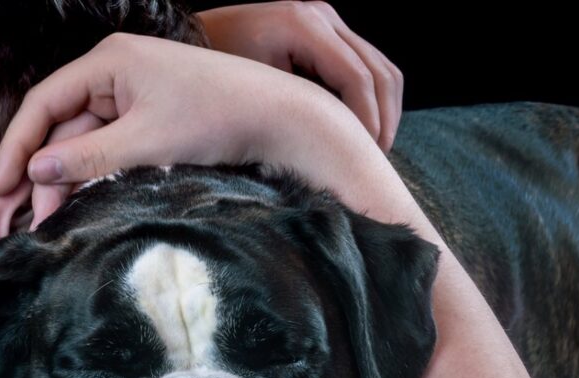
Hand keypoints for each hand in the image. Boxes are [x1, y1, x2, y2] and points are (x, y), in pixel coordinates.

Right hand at [0, 32, 371, 232]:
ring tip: (49, 221)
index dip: (17, 146)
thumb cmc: (217, 118)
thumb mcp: (145, 144)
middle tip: (23, 217)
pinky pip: (109, 144)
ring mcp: (133, 93)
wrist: (280, 118)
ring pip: (83, 139)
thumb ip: (85, 158)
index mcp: (108, 61)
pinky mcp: (150, 115)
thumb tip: (34, 172)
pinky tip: (81, 204)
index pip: (43, 103)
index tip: (0, 186)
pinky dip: (94, 173)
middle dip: (40, 172)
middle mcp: (114, 70)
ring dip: (67, 179)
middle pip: (60, 124)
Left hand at [197, 1, 402, 151]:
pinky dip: (372, 100)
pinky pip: (366, 66)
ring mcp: (327, 21)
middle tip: (375, 160)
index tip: (364, 158)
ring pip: (382, 68)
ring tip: (372, 150)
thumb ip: (293, 111)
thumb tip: (334, 146)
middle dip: (384, 119)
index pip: (357, 77)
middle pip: (380, 70)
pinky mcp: (327, 33)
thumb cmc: (212, 72)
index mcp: (303, 26)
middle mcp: (322, 16)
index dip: (368, 121)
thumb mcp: (251, 93)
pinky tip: (361, 131)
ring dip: (385, 111)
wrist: (193, 42)